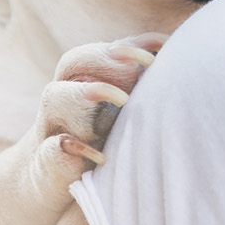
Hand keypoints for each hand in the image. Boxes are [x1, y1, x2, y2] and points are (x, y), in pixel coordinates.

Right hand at [39, 33, 168, 172]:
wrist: (54, 178)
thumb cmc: (100, 139)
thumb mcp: (122, 110)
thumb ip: (142, 84)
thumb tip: (178, 55)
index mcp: (83, 79)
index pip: (102, 51)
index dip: (128, 46)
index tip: (158, 51)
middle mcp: (63, 95)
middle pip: (71, 61)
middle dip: (104, 58)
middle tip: (137, 68)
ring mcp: (50, 125)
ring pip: (54, 96)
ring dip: (86, 94)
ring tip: (122, 100)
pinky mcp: (46, 158)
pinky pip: (52, 148)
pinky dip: (72, 149)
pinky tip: (101, 157)